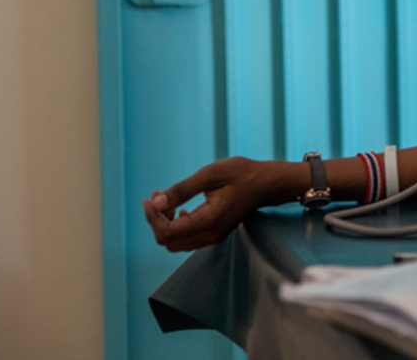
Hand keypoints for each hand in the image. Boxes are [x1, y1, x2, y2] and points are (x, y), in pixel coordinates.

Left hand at [143, 157, 281, 251]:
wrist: (267, 183)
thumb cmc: (243, 175)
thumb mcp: (210, 175)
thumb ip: (181, 191)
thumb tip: (155, 202)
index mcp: (208, 222)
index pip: (167, 233)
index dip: (152, 217)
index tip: (149, 198)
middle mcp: (210, 235)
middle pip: (169, 242)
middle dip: (157, 221)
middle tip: (157, 197)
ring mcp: (213, 237)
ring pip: (177, 242)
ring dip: (166, 224)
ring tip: (167, 201)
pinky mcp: (215, 234)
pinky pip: (187, 239)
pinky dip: (177, 226)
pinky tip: (180, 209)